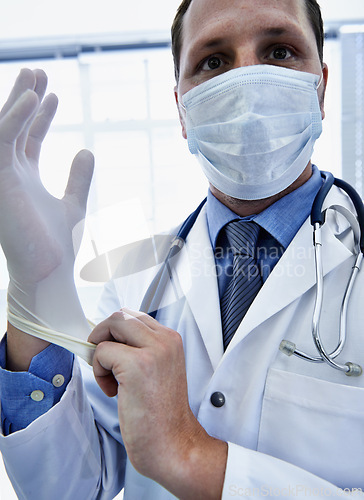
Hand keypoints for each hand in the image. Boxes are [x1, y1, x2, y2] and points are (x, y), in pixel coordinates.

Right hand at [0, 68, 93, 285]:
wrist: (50, 270)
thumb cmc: (58, 244)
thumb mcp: (73, 202)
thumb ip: (78, 178)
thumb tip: (87, 150)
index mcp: (24, 179)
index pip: (28, 138)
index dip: (40, 116)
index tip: (54, 95)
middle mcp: (10, 174)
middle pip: (14, 127)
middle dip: (24, 99)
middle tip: (39, 73)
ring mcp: (1, 177)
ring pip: (3, 129)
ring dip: (18, 100)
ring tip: (36, 76)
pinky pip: (2, 140)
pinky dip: (15, 117)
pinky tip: (33, 98)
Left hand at [89, 308, 226, 498]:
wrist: (173, 444)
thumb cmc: (160, 414)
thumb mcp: (157, 369)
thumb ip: (139, 349)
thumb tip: (106, 338)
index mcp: (170, 339)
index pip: (133, 316)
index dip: (115, 333)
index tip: (112, 353)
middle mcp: (165, 340)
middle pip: (120, 315)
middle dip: (103, 336)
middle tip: (104, 363)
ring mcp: (153, 350)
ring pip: (111, 326)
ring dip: (101, 352)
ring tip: (111, 378)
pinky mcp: (136, 365)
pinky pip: (102, 352)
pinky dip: (99, 371)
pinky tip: (113, 391)